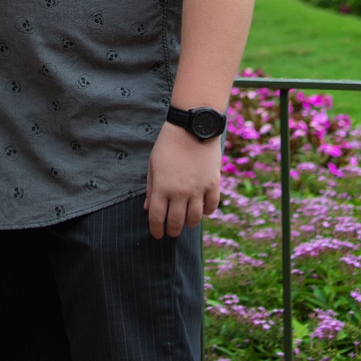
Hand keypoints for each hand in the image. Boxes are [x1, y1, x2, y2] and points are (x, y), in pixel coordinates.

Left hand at [144, 123, 221, 238]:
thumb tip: (148, 208)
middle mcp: (180, 192)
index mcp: (162, 188)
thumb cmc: (168, 144)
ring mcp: (198, 188)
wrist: (193, 127)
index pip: (157, 218)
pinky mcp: (213, 183)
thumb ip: (150, 188)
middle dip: (172, 231)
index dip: (156, 230)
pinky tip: (202, 209)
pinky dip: (207, 211)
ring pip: (195, 218)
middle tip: (171, 232)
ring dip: (190, 224)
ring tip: (187, 222)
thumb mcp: (153, 165)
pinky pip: (212, 205)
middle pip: (175, 222)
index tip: (157, 234)